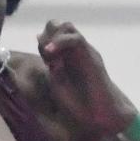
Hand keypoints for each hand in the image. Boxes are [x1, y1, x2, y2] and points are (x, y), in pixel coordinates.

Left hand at [38, 20, 134, 138]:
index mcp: (66, 56)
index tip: (42, 53)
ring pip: (67, 28)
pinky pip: (76, 40)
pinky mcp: (92, 57)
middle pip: (60, 25)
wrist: (99, 115)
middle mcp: (76, 51)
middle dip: (48, 34)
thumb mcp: (56, 80)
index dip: (44, 39)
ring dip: (53, 36)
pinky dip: (61, 42)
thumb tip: (40, 38)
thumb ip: (49, 61)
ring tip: (48, 53)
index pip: (53, 33)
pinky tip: (50, 53)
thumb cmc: (78, 103)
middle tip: (45, 52)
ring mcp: (85, 52)